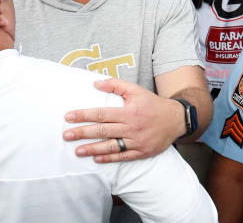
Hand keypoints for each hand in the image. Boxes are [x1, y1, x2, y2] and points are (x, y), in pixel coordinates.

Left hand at [63, 79, 185, 162]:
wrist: (176, 119)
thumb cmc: (152, 104)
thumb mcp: (135, 90)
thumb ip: (115, 85)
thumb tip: (95, 83)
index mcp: (128, 112)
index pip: (101, 114)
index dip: (83, 115)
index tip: (69, 117)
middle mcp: (131, 127)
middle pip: (103, 131)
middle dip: (82, 133)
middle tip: (66, 135)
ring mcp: (137, 141)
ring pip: (111, 146)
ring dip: (93, 149)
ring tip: (77, 151)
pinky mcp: (142, 152)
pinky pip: (123, 156)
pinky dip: (109, 158)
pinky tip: (96, 159)